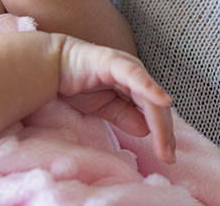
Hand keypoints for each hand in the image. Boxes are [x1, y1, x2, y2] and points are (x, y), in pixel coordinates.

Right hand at [55, 34, 175, 163]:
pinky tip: (162, 101)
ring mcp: (126, 66)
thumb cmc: (75, 84)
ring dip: (160, 122)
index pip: (154, 112)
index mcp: (133, 84)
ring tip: (164, 145)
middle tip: (168, 157)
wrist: (51, 65)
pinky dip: (150, 88)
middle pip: (157, 107)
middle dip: (164, 134)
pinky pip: (135, 77)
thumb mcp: (102, 108)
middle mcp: (135, 74)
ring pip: (149, 97)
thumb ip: (123, 116)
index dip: (162, 134)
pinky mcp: (114, 62)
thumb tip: (146, 130)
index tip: (167, 157)